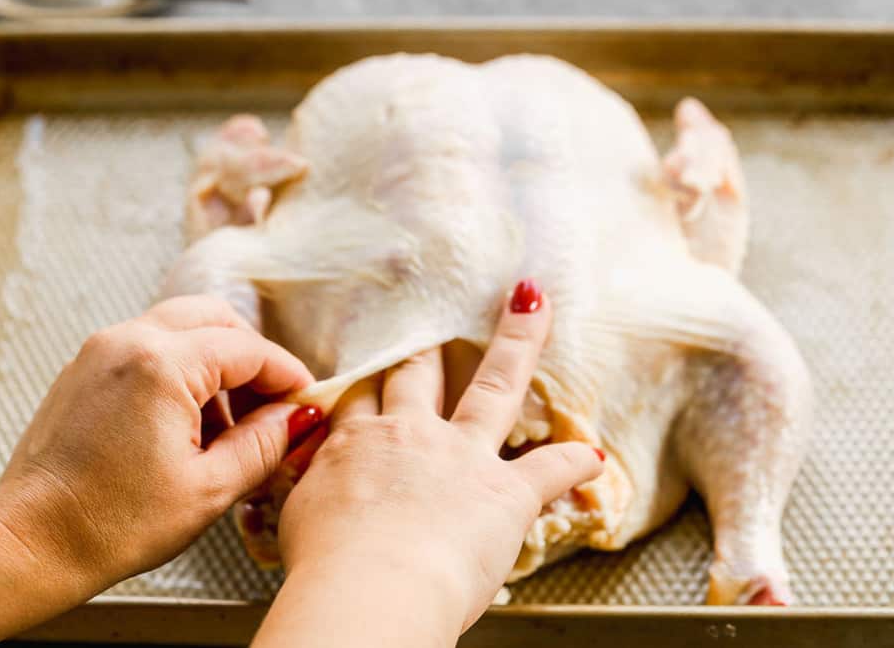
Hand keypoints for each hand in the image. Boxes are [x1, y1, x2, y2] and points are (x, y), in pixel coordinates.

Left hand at [0, 294, 313, 592]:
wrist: (31, 542)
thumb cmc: (111, 523)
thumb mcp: (210, 488)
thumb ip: (264, 442)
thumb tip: (297, 416)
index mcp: (163, 364)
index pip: (249, 349)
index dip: (288, 375)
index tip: (307, 401)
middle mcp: (129, 341)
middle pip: (216, 319)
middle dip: (253, 357)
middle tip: (273, 404)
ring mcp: (101, 350)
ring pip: (183, 328)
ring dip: (217, 363)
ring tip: (229, 426)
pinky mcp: (86, 368)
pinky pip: (150, 347)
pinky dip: (182, 370)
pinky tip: (189, 424)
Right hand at [256, 281, 603, 646]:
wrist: (369, 586)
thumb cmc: (326, 564)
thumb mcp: (301, 516)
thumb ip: (315, 490)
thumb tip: (317, 493)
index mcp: (358, 443)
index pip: (364, 399)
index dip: (372, 380)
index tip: (379, 366)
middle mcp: (411, 435)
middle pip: (419, 374)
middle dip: (427, 349)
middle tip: (437, 327)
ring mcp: (463, 457)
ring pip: (495, 385)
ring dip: (517, 342)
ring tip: (531, 307)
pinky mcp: (506, 493)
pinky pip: (550, 469)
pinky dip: (574, 462)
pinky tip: (592, 456)